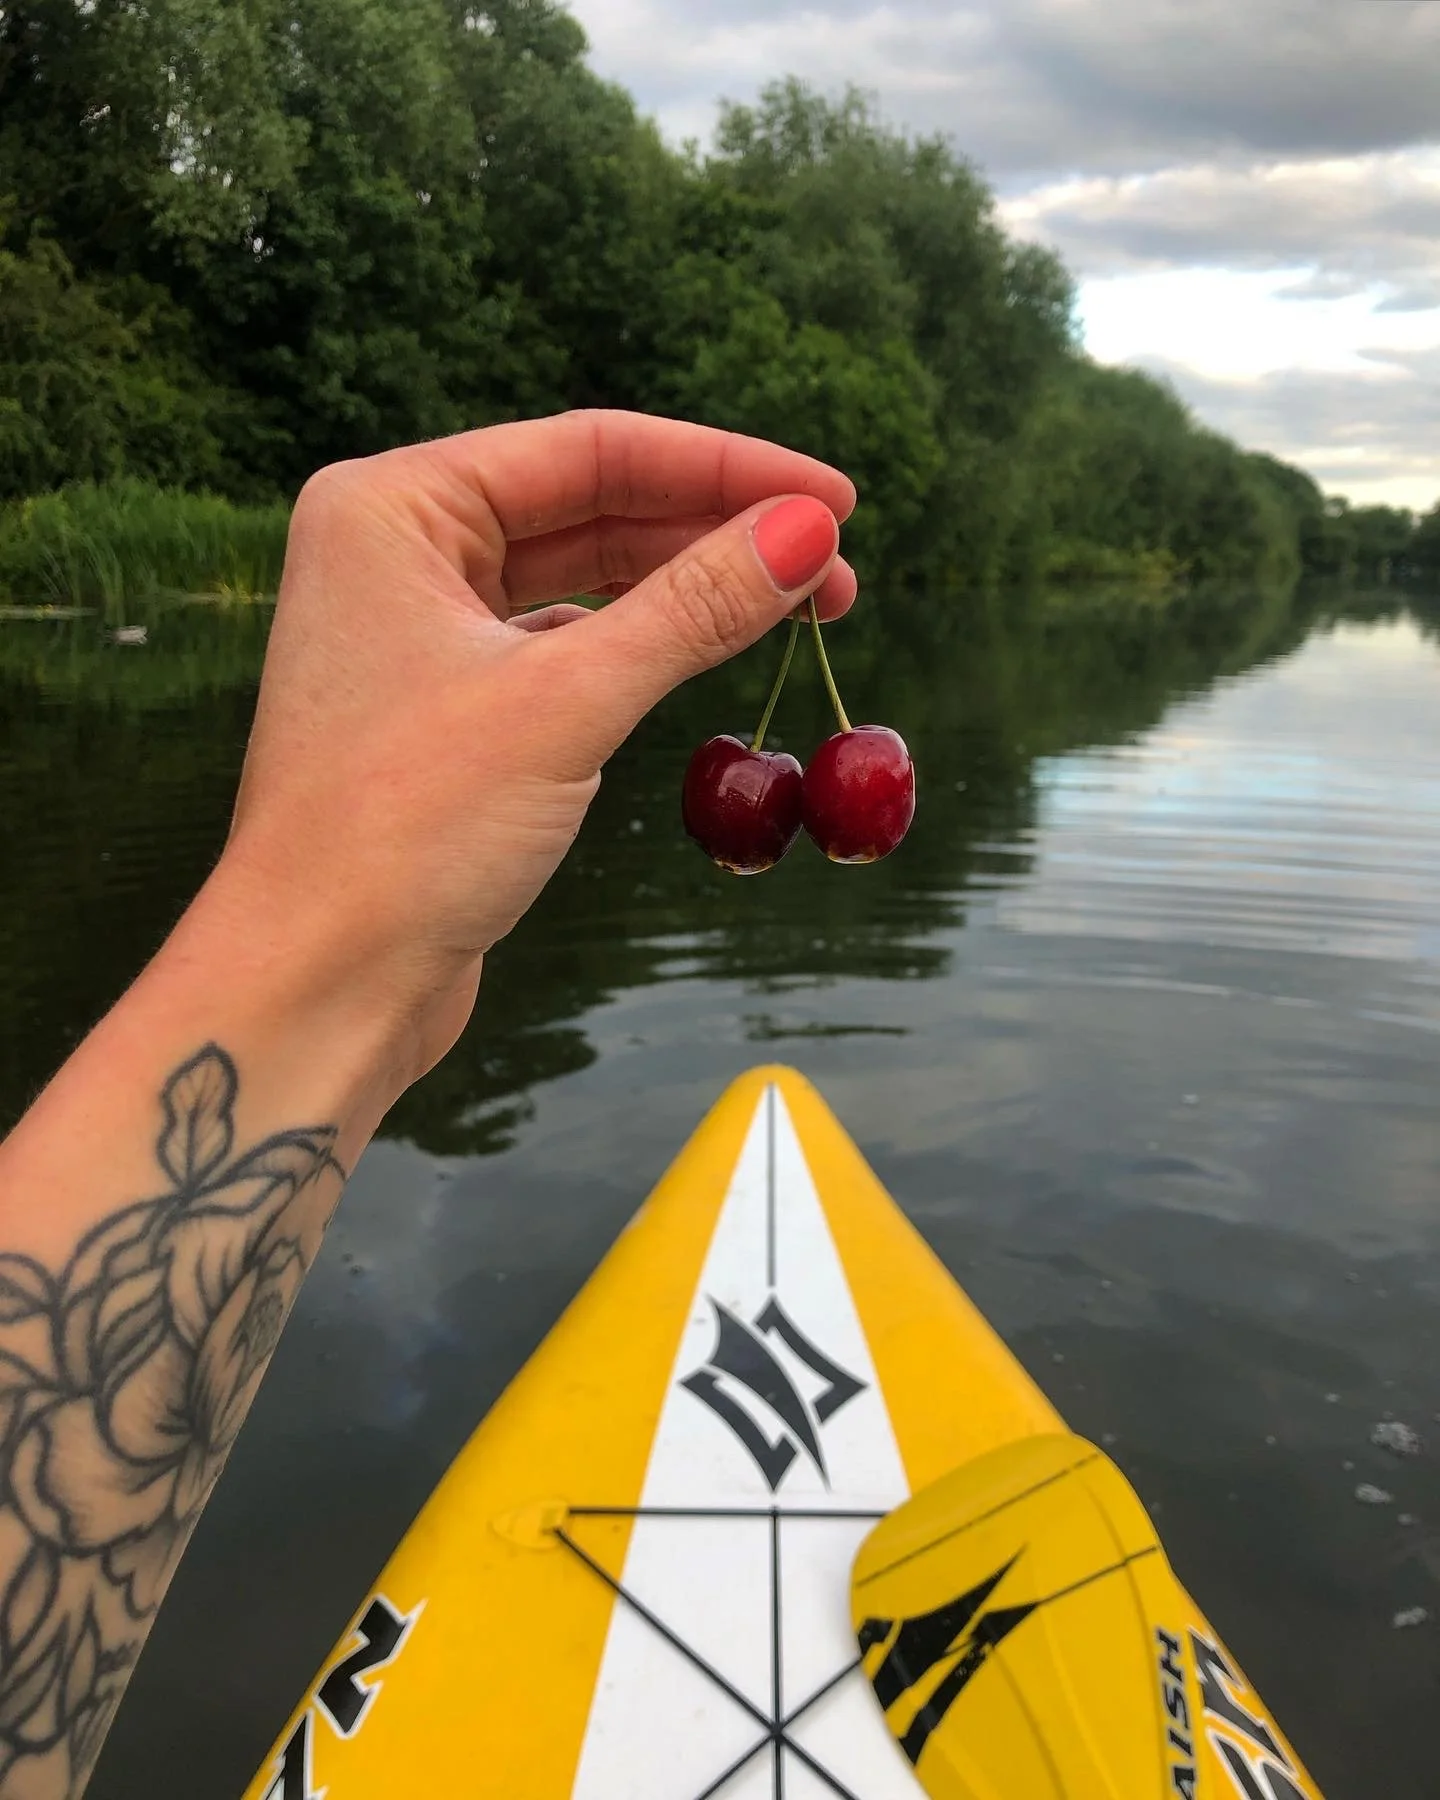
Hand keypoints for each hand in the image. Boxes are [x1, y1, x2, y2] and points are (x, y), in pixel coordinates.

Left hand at [213, 410, 856, 1085]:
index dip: (723, 468)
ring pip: (582, 582)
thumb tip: (810, 532)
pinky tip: (709, 656)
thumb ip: (693, 607)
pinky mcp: (450, 711)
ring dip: (689, 593)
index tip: (835, 498)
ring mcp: (421, 634)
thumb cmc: (410, 832)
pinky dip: (642, 650)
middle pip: (589, 509)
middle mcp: (398, 554)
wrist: (319, 987)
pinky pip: (565, 650)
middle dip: (716, 533)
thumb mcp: (568, 704)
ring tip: (801, 608)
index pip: (588, 450)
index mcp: (392, 509)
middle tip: (836, 569)